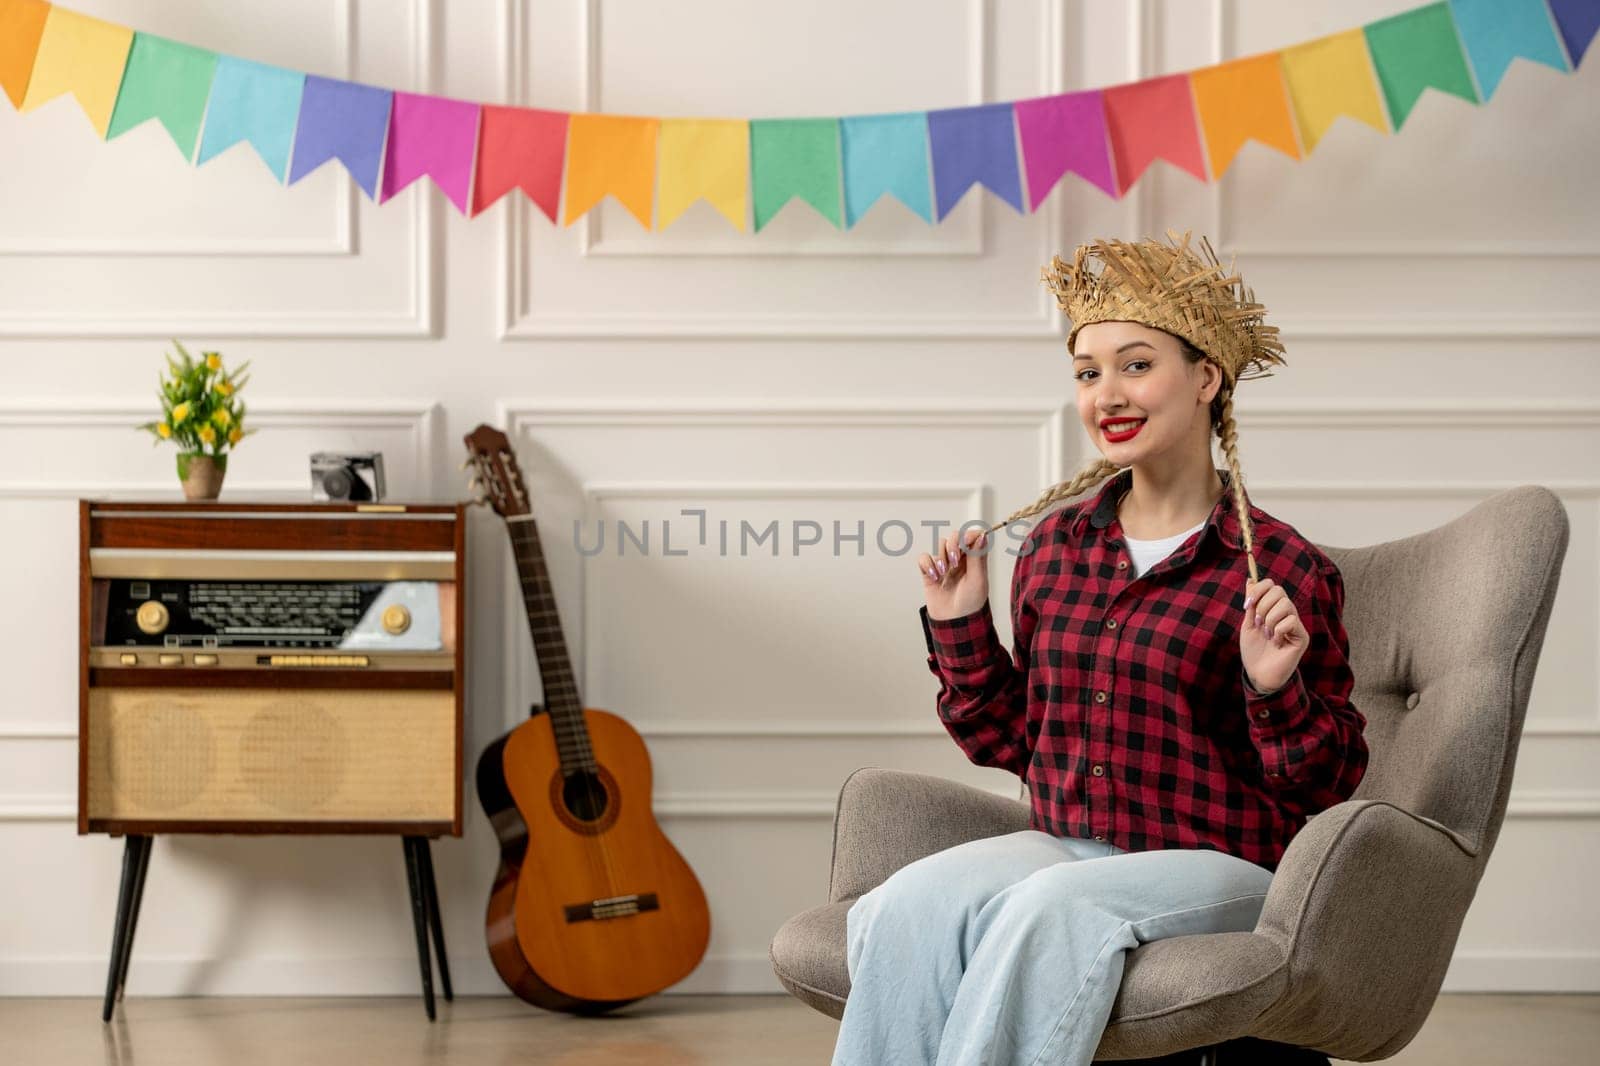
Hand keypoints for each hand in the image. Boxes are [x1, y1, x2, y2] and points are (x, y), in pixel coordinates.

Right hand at [919, 528, 988, 620]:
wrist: (954, 621)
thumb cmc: (971, 603)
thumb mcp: (978, 580)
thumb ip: (978, 557)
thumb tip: (982, 535)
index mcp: (975, 559)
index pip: (972, 536)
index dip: (968, 535)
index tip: (965, 543)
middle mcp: (960, 558)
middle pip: (954, 537)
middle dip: (952, 545)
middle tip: (954, 561)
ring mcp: (944, 564)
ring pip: (939, 545)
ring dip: (940, 557)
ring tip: (944, 573)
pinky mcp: (930, 572)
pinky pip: (924, 558)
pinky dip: (927, 565)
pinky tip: (934, 578)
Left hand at [1240, 576, 1307, 694]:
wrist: (1258, 674)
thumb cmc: (1254, 651)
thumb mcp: (1248, 623)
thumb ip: (1251, 603)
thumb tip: (1250, 579)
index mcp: (1273, 609)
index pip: (1271, 585)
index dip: (1258, 590)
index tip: (1246, 605)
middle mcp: (1287, 613)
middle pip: (1279, 590)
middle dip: (1262, 605)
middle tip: (1257, 623)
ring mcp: (1296, 624)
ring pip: (1285, 604)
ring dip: (1269, 619)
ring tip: (1266, 634)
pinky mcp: (1302, 636)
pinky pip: (1291, 621)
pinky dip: (1278, 631)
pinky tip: (1276, 642)